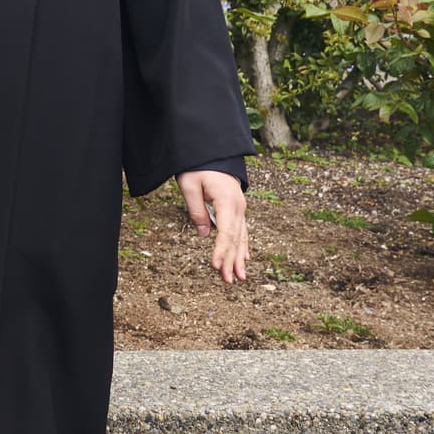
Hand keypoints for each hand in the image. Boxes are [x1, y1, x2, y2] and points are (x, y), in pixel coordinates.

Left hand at [179, 170, 250, 284]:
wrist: (212, 152)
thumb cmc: (198, 167)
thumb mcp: (189, 184)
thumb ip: (196, 209)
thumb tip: (204, 233)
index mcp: (227, 201)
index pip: (226, 232)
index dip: (221, 251)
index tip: (215, 266)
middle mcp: (238, 207)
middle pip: (235, 239)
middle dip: (231, 261)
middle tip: (227, 281)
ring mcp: (240, 208)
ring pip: (242, 237)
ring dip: (239, 258)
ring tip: (238, 277)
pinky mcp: (237, 209)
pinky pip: (242, 231)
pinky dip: (243, 246)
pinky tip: (244, 259)